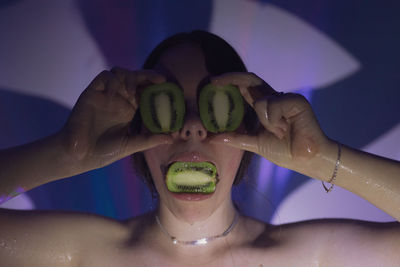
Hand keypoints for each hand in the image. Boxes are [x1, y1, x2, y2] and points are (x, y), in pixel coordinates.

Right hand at [60, 67, 171, 170]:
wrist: (80, 156)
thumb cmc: (104, 152)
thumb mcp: (131, 145)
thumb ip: (150, 139)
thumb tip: (171, 138)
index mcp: (129, 109)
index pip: (144, 90)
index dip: (155, 85)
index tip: (167, 86)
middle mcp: (119, 99)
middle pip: (135, 77)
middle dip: (147, 75)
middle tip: (160, 81)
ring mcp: (105, 95)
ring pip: (120, 73)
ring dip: (129, 77)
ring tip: (131, 92)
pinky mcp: (92, 93)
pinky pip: (104, 77)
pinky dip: (112, 81)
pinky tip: (113, 94)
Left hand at [209, 72, 332, 174]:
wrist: (306, 160)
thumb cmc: (285, 152)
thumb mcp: (255, 144)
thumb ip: (236, 138)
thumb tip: (212, 138)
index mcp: (264, 107)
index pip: (245, 89)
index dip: (229, 83)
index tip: (212, 84)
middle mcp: (273, 99)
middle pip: (250, 80)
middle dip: (231, 78)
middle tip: (214, 81)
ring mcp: (284, 98)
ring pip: (260, 100)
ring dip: (265, 121)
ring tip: (279, 133)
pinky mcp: (295, 100)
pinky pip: (273, 105)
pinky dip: (273, 120)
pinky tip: (285, 129)